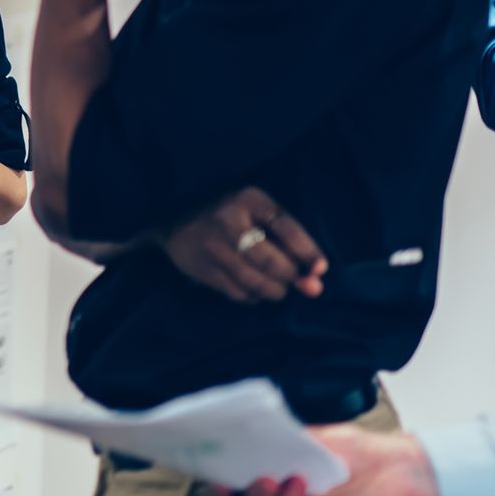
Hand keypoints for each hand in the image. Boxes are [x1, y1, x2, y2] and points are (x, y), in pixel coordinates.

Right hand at [159, 187, 326, 302]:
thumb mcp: (256, 212)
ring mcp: (213, 247)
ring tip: (277, 287)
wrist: (174, 218)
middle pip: (272, 262)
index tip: (321, 269)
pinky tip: (254, 287)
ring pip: (256, 282)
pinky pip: (239, 293)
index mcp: (248, 199)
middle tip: (295, 279)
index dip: (308, 253)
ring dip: (275, 291)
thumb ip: (288, 243)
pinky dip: (254, 296)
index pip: (288, 228)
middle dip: (291, 277)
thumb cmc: (228, 214)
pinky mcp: (203, 268)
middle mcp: (229, 221)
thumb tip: (315, 283)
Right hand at [239, 426, 440, 495]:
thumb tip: (252, 435)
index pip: (240, 488)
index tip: (219, 479)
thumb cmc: (352, 451)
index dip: (225, 487)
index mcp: (276, 479)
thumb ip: (282, 442)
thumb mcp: (311, 439)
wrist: (392, 466)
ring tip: (296, 481)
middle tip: (263, 478)